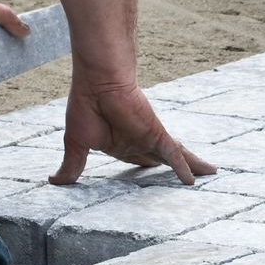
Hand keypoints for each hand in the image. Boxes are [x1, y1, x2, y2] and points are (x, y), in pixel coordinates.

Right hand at [50, 80, 215, 185]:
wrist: (98, 81)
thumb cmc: (86, 106)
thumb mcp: (77, 143)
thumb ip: (72, 165)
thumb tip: (54, 182)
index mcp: (120, 143)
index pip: (136, 160)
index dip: (144, 170)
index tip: (152, 184)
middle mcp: (138, 141)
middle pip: (160, 160)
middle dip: (172, 171)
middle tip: (189, 182)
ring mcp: (149, 138)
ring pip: (175, 158)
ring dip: (191, 168)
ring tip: (211, 175)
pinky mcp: (157, 135)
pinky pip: (174, 155)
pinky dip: (184, 167)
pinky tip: (193, 181)